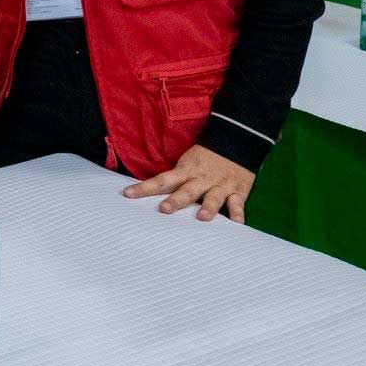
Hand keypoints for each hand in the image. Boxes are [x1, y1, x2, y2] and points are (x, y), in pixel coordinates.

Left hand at [122, 144, 255, 223]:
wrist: (236, 142)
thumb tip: (149, 195)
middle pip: (186, 191)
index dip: (144, 187)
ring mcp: (220, 185)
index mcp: (185, 171)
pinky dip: (238, 212)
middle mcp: (201, 179)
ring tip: (201, 218)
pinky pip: (238, 202)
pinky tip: (237, 223)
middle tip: (164, 209)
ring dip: (208, 207)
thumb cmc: (204, 159)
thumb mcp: (186, 164)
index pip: (161, 180)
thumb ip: (174, 180)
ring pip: (213, 197)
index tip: (127, 194)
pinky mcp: (238, 190)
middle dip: (176, 200)